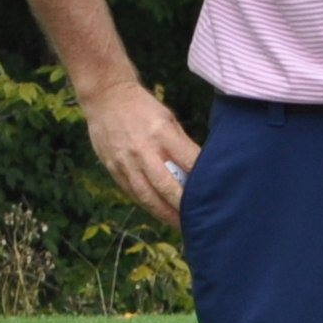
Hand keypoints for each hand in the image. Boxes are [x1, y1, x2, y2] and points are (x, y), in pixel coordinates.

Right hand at [81, 77, 202, 229]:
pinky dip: (147, 205)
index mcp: (162, 133)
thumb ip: (181, 144)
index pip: (188, 163)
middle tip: (199, 221)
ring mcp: (126, 161)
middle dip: (183, 207)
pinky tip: (159, 213)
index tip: (215, 196)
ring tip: (180, 225)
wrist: (106, 96)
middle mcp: (143, 150)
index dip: (202, 182)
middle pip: (167, 187)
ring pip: (147, 196)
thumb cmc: (143, 107)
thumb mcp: (168, 119)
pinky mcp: (113, 168)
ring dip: (165, 214)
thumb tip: (199, 169)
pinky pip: (132, 192)